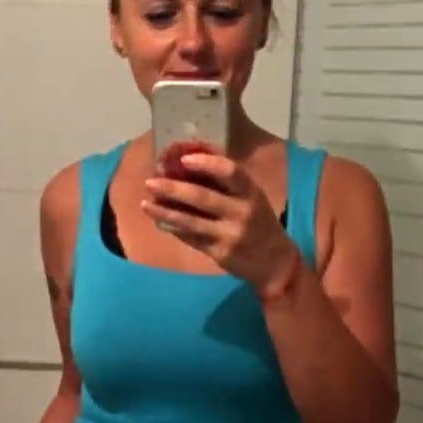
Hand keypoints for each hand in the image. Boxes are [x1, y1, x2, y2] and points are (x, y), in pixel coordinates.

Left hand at [143, 146, 299, 294]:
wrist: (275, 263)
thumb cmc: (259, 222)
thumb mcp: (251, 198)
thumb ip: (226, 183)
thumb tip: (187, 162)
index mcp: (251, 192)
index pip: (230, 171)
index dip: (206, 163)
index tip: (183, 158)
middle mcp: (242, 212)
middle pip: (202, 197)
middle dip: (172, 189)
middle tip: (150, 182)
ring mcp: (230, 234)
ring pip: (190, 221)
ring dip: (165, 212)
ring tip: (146, 203)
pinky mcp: (220, 253)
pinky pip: (191, 238)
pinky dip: (174, 229)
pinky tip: (160, 222)